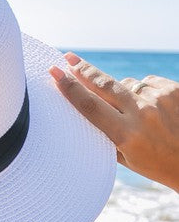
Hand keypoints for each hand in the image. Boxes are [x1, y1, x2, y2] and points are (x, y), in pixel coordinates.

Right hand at [48, 53, 178, 192]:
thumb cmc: (156, 163)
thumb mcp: (126, 158)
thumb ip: (106, 133)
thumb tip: (85, 102)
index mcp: (126, 136)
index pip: (90, 106)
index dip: (70, 88)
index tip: (54, 72)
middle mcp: (142, 114)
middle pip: (104, 84)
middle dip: (84, 70)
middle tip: (69, 58)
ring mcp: (159, 99)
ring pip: (128, 84)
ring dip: (125, 94)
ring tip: (139, 114)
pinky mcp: (173, 88)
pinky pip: (147, 82)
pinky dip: (145, 91)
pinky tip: (153, 107)